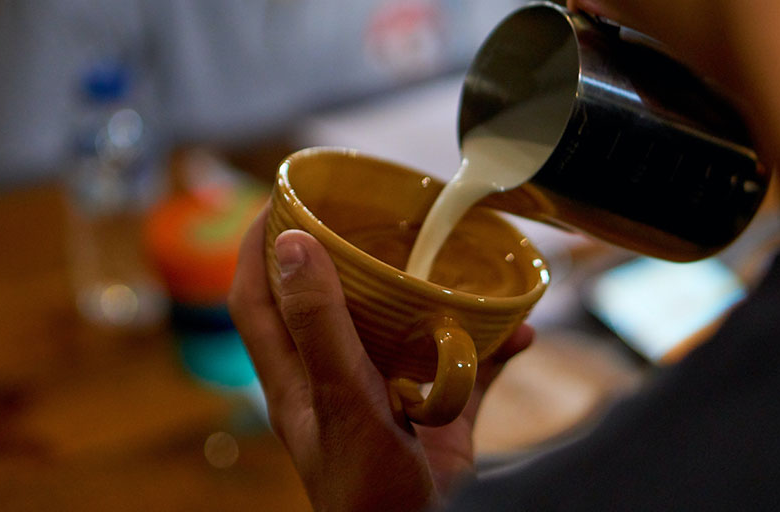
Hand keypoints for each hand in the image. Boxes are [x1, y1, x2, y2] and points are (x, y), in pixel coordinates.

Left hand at [228, 207, 533, 510]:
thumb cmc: (367, 493)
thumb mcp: (342, 402)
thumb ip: (320, 327)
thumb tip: (292, 245)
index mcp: (296, 378)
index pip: (257, 299)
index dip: (257, 247)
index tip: (279, 197)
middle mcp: (337, 380)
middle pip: (330, 302)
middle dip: (347, 253)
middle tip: (373, 211)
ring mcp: (388, 397)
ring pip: (403, 329)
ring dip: (430, 298)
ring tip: (453, 258)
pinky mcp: (436, 416)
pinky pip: (466, 370)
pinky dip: (493, 350)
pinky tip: (523, 334)